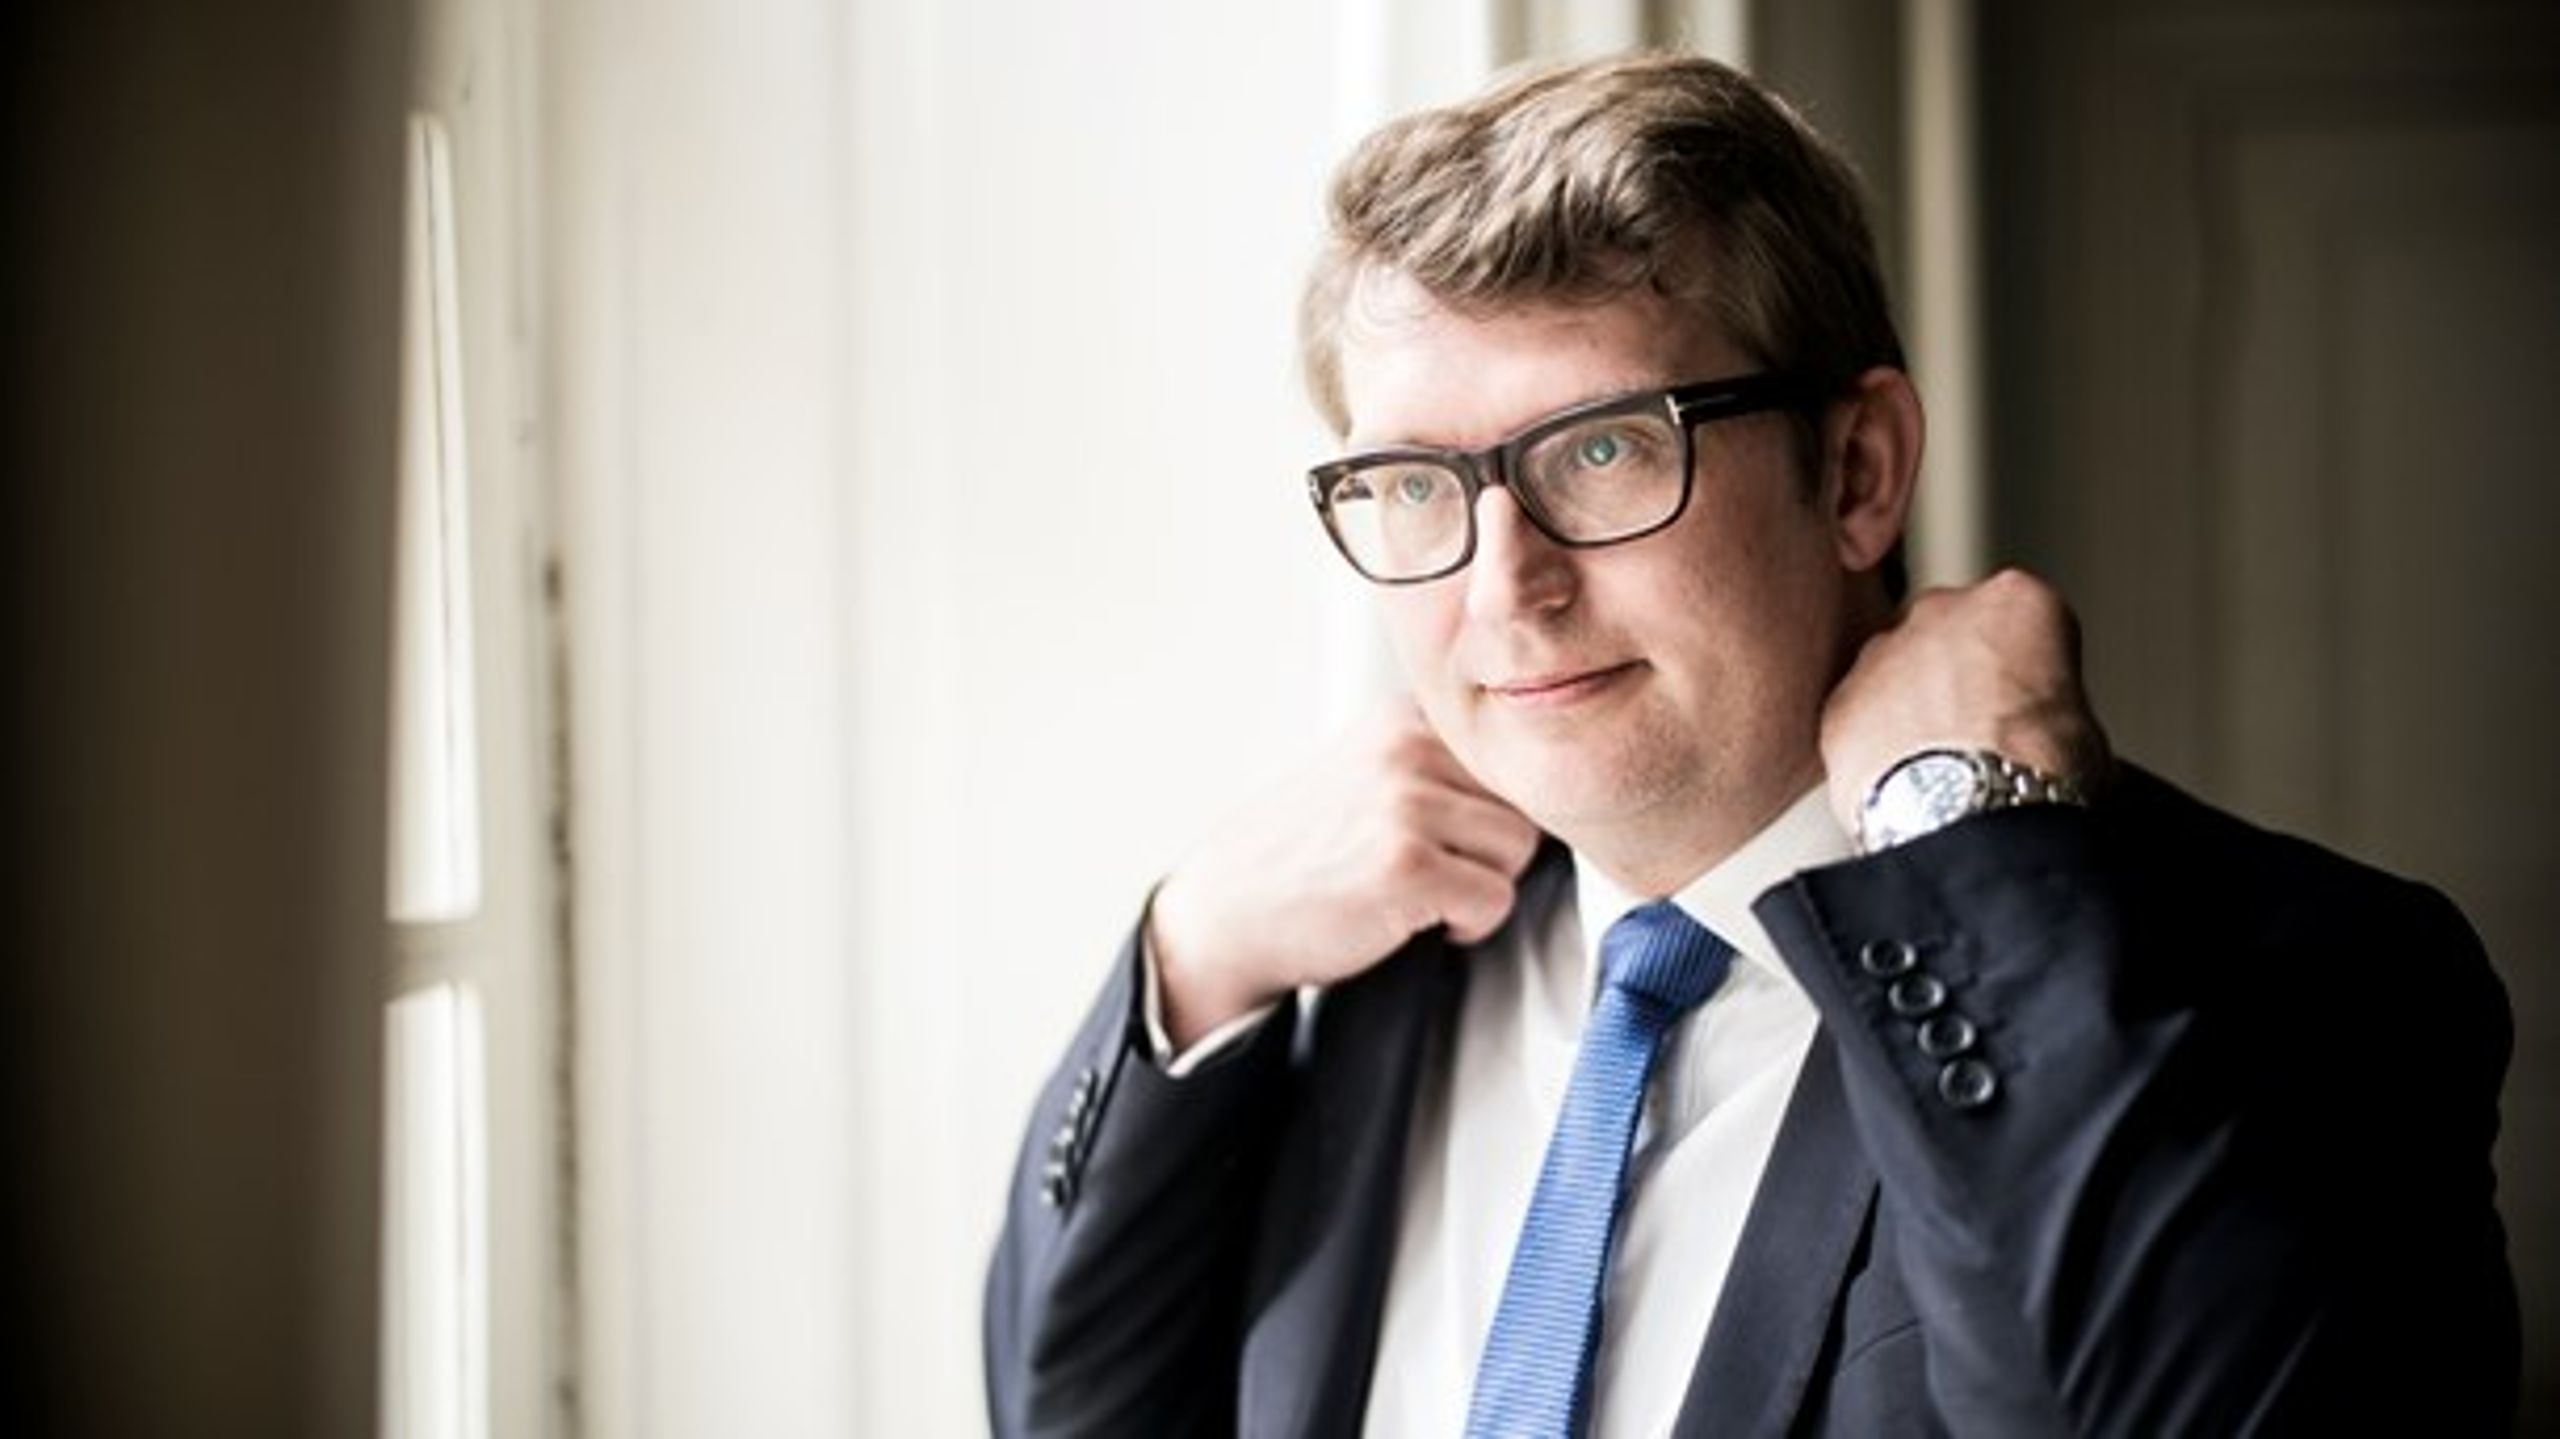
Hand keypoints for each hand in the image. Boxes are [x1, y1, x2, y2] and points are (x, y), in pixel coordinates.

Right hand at [1147, 699, 1543, 1047]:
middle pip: (1525, 802)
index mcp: (1403, 717)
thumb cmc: (1305, 854)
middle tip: (1436, 873)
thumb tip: (1540, 778)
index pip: (1509, 755)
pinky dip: (1467, 924)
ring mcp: (1406, 804)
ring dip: (1480, 886)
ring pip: (1519, 850)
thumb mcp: (1366, 772)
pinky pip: (1494, 899)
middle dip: (1491, 851)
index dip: (1494, 810)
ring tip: (1423, 893)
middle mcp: (1406, 747)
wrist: (1228, 912)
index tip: (1455, 837)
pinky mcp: (1407, 865)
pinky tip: (1415, 919)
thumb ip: (1438, 762)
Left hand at [1819, 568, 2112, 836]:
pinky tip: (1901, 783)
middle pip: (1950, 636)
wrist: (1971, 812)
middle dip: (1959, 677)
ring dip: (1911, 709)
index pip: (2022, 623)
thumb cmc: (2038, 770)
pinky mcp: (1841, 701)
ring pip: (1896, 673)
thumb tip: (2053, 744)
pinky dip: (1873, 745)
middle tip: (1980, 735)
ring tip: (1940, 767)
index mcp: (2017, 601)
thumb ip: (2051, 706)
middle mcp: (1942, 610)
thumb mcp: (2084, 730)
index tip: (2029, 707)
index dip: (2026, 673)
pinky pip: (1858, 718)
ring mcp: (1883, 651)